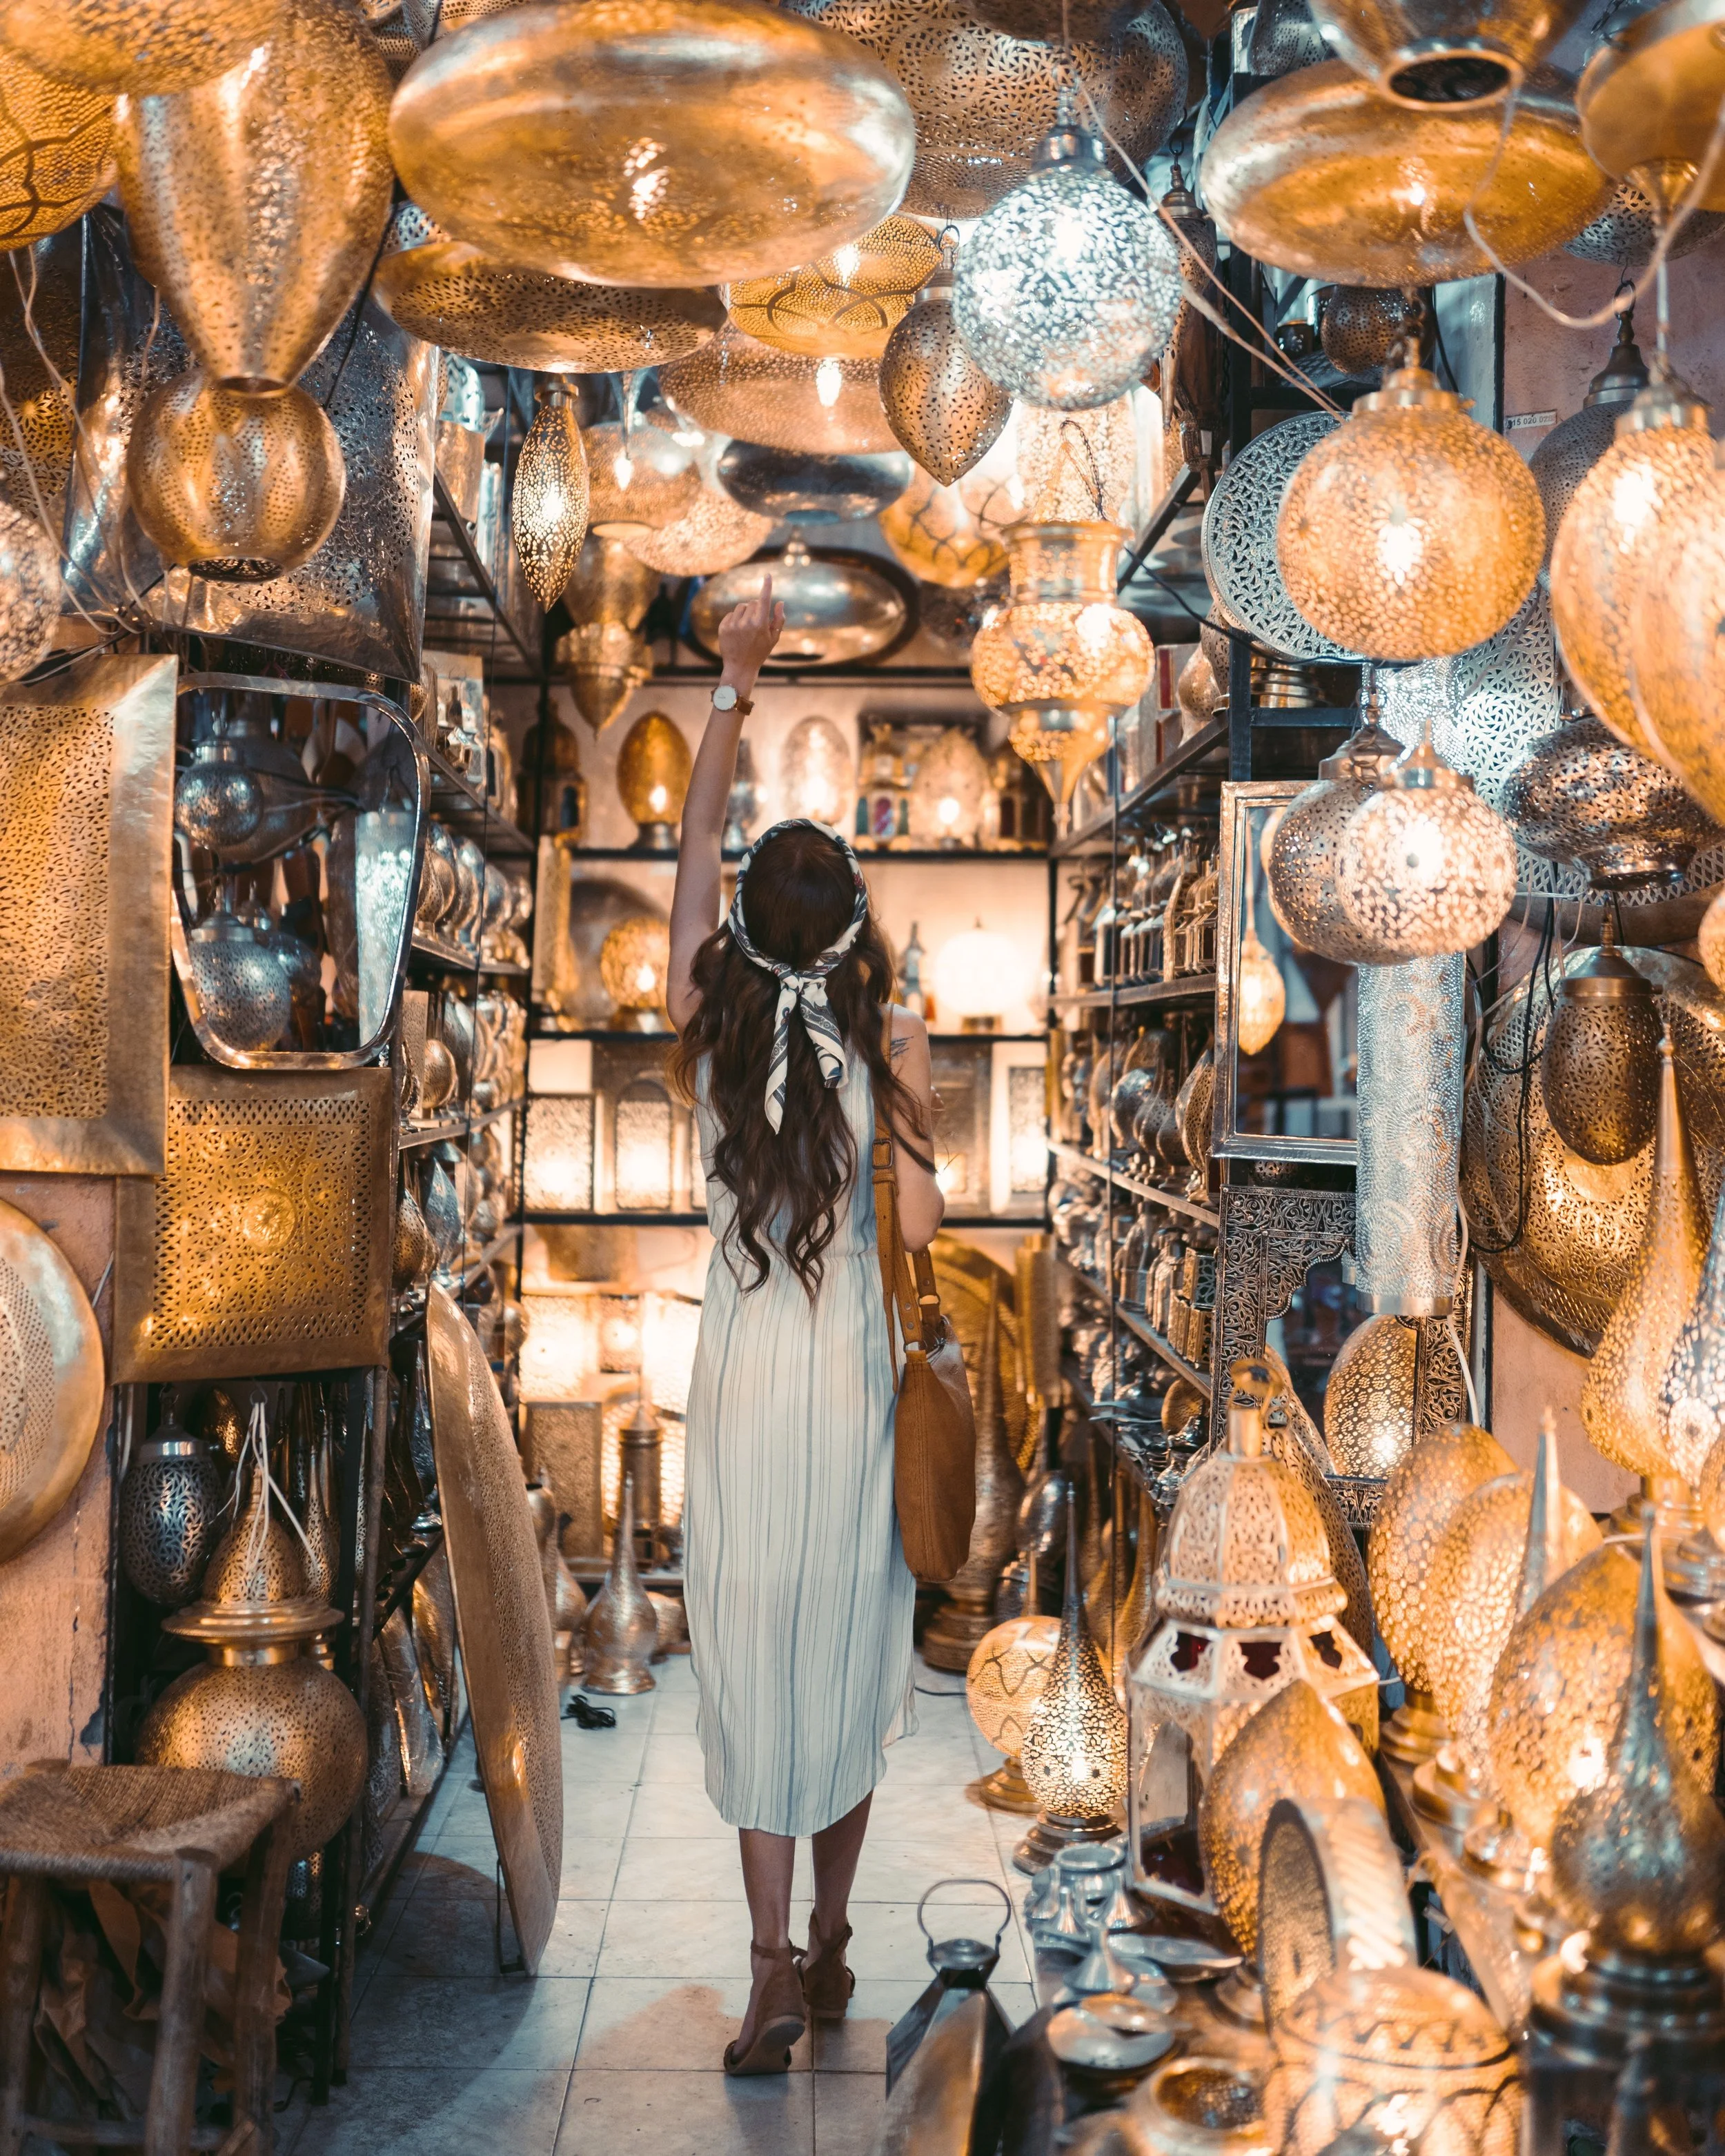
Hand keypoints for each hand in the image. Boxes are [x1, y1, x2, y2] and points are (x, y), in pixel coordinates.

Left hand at [717, 572, 784, 687]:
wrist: (740, 667)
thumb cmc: (760, 652)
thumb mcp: (773, 638)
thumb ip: (779, 619)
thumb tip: (780, 602)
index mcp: (760, 625)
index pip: (764, 600)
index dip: (767, 586)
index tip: (767, 575)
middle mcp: (746, 623)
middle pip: (753, 603)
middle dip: (757, 608)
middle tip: (757, 623)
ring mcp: (733, 625)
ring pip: (741, 607)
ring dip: (745, 612)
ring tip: (747, 627)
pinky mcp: (723, 627)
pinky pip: (731, 614)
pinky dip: (735, 619)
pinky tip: (738, 631)